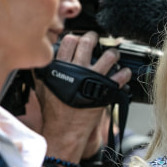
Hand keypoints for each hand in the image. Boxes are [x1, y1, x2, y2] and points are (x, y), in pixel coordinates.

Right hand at [40, 31, 130, 159]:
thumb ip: (44, 71)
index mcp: (61, 67)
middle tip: (95, 38)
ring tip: (113, 54)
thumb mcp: (42, 87)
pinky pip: (120, 76)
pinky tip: (124, 72)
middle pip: (87, 44)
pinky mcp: (106, 90)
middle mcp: (78, 70)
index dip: (75, 38)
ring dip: (113, 53)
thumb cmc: (54, 110)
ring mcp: (93, 79)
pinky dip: (124, 72)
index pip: (69, 42)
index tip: (78, 39)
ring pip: (109, 56)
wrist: (65, 129)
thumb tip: (43, 59)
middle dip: (93, 37)